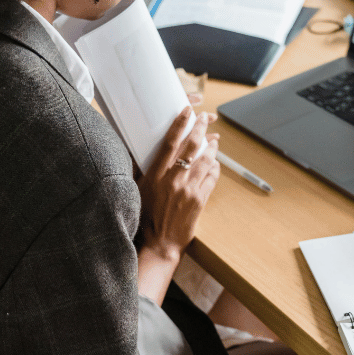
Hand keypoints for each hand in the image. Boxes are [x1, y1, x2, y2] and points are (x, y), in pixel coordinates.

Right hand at [137, 106, 219, 266]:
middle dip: (201, 128)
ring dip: (212, 147)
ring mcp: (188, 190)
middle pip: (191, 146)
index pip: (170, 142)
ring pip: (205, 160)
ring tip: (214, 141)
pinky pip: (212, 178)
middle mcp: (173, 179)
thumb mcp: (139, 191)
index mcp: (156, 175)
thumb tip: (144, 152)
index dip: (180, 124)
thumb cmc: (146, 218)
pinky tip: (215, 164)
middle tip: (206, 118)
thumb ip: (144, 171)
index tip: (187, 111)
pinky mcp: (200, 200)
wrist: (160, 243)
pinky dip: (215, 168)